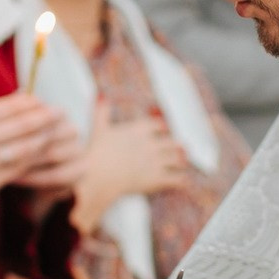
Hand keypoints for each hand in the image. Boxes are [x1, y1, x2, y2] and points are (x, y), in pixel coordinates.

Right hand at [0, 94, 73, 215]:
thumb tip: (19, 96)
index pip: (7, 106)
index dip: (29, 104)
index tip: (43, 101)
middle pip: (20, 124)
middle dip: (44, 118)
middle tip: (61, 113)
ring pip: (23, 146)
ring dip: (43, 138)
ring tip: (59, 132)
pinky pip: (16, 169)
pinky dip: (33, 160)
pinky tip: (42, 155)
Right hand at [72, 105, 189, 229]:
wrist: (97, 176)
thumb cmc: (96, 153)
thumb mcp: (98, 128)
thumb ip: (101, 111)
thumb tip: (101, 95)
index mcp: (139, 129)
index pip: (159, 125)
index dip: (163, 128)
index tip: (165, 130)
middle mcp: (151, 143)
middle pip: (172, 142)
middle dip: (176, 147)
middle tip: (182, 149)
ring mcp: (156, 161)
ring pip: (178, 159)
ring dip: (181, 161)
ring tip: (183, 163)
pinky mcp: (157, 178)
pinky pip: (177, 179)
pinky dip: (181, 181)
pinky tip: (183, 183)